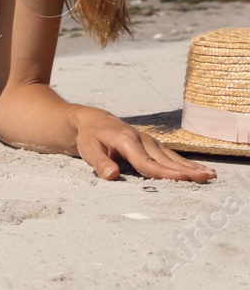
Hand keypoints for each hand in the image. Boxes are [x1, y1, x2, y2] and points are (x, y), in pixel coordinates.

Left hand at [72, 108, 216, 182]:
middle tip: (207, 179)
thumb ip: (100, 163)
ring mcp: (150, 142)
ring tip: (211, 175)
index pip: (147, 162)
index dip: (164, 172)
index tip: (182, 178)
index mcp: (127, 142)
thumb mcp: (88, 149)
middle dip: (187, 169)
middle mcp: (142, 140)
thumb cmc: (90, 137)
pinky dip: (187, 163)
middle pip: (166, 159)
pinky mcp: (153, 145)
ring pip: (173, 157)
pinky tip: (201, 170)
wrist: (93, 121)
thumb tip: (111, 176)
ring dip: (192, 166)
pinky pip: (172, 155)